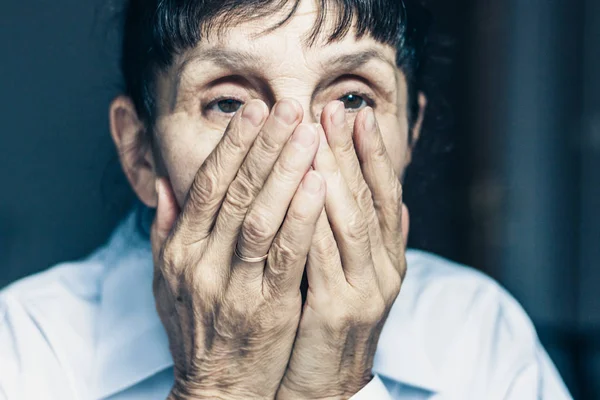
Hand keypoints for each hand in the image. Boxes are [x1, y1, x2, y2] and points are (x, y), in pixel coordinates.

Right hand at [151, 99, 325, 398]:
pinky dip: (302, 217)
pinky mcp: (268, 307)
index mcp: (179, 251)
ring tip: (309, 133)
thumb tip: (163, 185)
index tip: (253, 110)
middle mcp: (201, 263)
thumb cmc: (195, 331)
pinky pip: (286, 255)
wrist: (216, 389)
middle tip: (289, 106)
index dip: (231, 145)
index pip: (206, 186)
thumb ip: (164, 231)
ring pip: (260, 216)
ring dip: (286, 171)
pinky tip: (319, 185)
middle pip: (235, 192)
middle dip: (264, 146)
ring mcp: (233, 286)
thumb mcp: (165, 282)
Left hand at [277, 101, 408, 398]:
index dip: (373, 154)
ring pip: (350, 220)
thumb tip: (399, 202)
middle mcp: (383, 271)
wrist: (328, 385)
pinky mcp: (338, 312)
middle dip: (350, 152)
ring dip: (333, 174)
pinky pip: (322, 256)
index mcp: (388, 260)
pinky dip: (312, 218)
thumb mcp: (362, 281)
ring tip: (315, 135)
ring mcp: (364, 291)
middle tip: (332, 109)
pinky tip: (301, 187)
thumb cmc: (335, 326)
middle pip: (368, 200)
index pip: (384, 196)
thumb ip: (375, 241)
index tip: (357, 114)